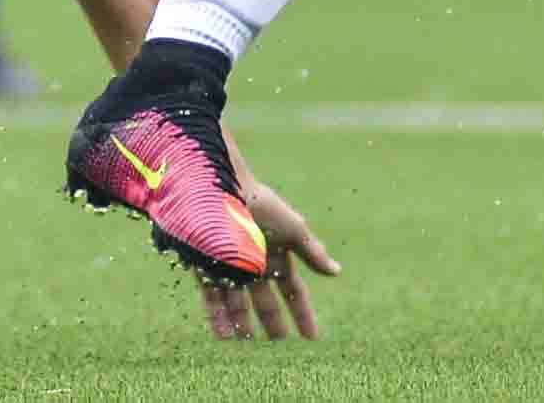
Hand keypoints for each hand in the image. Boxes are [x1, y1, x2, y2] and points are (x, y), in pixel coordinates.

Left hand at [196, 179, 339, 341]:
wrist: (221, 188)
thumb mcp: (292, 229)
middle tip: (280, 354)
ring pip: (238, 306)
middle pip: (265, 304)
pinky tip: (225, 338)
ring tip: (250, 351)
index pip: (293, 292)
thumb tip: (337, 272)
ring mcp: (229, 269)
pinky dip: (218, 320)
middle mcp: (254, 266)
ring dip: (244, 327)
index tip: (313, 339)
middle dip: (274, 326)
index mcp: (277, 255)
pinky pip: (212, 301)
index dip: (303, 314)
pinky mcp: (206, 269)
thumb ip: (313, 252)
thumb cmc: (261, 205)